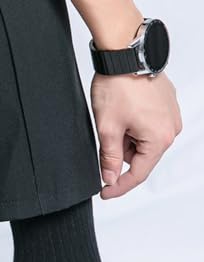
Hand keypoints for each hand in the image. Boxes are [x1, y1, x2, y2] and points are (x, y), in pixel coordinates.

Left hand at [91, 72, 181, 198]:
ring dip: (126, 138)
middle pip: (141, 158)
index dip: (118, 186)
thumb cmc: (118, 86)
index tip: (104, 192)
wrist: (124, 53)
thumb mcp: (108, 129)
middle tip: (106, 134)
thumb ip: (110, 159)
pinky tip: (123, 112)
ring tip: (115, 118)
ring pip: (142, 142)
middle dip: (120, 153)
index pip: (138, 174)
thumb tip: (110, 178)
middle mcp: (171, 128)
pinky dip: (132, 126)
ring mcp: (170, 116)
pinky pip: (147, 127)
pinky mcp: (165, 105)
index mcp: (159, 139)